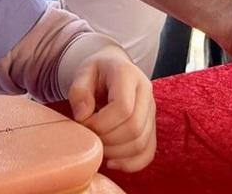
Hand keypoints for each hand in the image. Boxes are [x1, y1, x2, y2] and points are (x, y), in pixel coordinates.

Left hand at [68, 44, 155, 172]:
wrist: (113, 69)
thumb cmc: (96, 73)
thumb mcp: (83, 73)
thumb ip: (79, 92)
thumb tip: (83, 116)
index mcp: (128, 74)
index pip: (123, 107)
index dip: (101, 123)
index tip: (83, 123)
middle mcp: (146, 92)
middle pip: (134, 128)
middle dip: (107, 140)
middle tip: (90, 137)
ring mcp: (152, 111)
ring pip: (141, 143)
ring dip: (116, 153)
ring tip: (98, 146)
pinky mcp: (151, 127)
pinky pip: (148, 152)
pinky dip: (131, 163)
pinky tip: (112, 162)